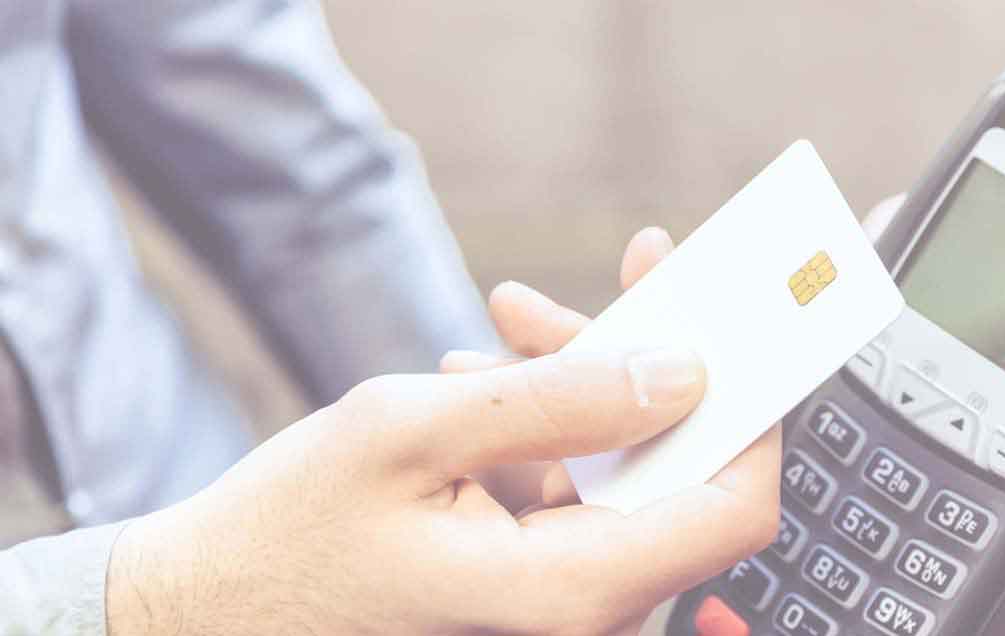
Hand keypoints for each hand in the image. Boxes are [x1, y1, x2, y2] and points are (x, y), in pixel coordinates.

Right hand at [106, 227, 780, 635]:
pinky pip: (571, 490)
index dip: (751, 412)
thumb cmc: (286, 535)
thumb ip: (558, 401)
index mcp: (574, 591)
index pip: (734, 505)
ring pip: (620, 471)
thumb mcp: (411, 434)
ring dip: (577, 385)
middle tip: (598, 284)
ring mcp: (555, 598)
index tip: (731, 328)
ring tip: (503, 329)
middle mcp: (583, 610)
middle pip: (675, 470)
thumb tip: (682, 371)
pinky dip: (542, 427)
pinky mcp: (527, 579)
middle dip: (637, 365)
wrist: (206, 613)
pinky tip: (479, 382)